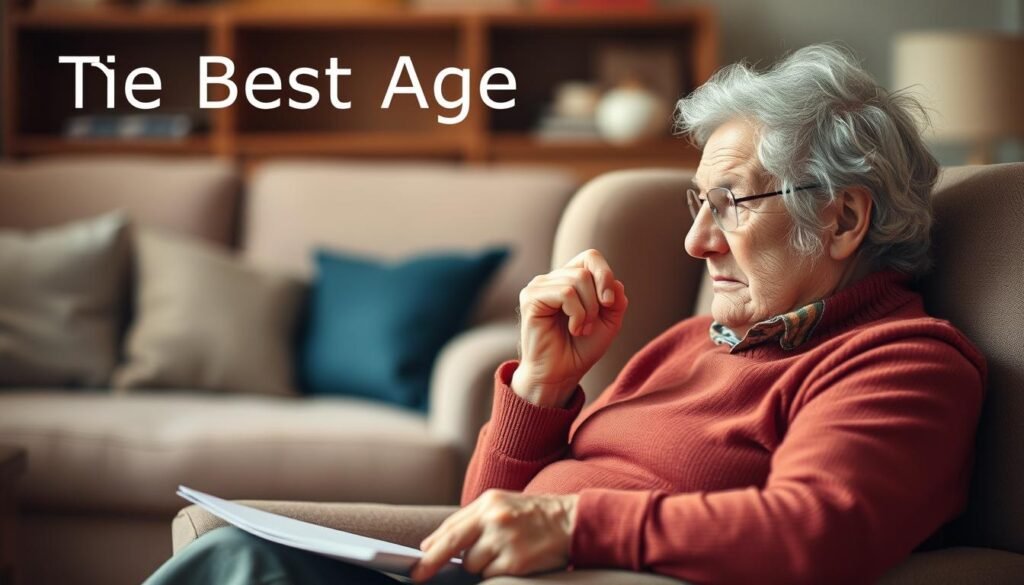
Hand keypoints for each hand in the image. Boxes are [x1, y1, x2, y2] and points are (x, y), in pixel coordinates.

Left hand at [411, 490, 578, 581]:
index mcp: (489, 501)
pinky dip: (496, 573)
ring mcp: (505, 540)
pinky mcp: (516, 562)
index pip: (451, 526)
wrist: (572, 522)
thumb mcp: (503, 505)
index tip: (418, 559)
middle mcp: (495, 519)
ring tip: (500, 554)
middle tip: (419, 574)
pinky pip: (491, 575)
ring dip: (480, 566)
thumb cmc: (534, 515)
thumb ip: (472, 520)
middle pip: (452, 545)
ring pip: (473, 565)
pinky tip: (512, 561)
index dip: (432, 545)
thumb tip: (435, 544)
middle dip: (433, 562)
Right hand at [513, 249, 627, 407]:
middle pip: (586, 269)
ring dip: (588, 310)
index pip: (590, 256)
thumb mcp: (609, 321)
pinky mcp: (531, 298)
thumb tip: (615, 282)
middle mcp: (552, 279)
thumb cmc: (581, 348)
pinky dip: (577, 314)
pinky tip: (573, 329)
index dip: (605, 274)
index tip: (610, 303)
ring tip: (581, 329)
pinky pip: (565, 293)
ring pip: (577, 280)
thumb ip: (616, 299)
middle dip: (598, 300)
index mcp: (569, 279)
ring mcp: (539, 287)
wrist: (562, 373)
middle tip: (591, 325)